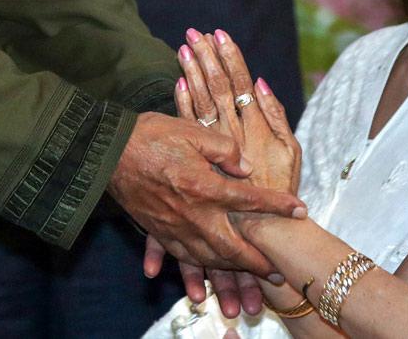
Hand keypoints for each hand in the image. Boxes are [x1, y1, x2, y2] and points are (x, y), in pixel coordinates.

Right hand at [167, 29, 298, 314]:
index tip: (300, 211)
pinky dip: (196, 269)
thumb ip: (225, 149)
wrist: (107, 152)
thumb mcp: (193, 130)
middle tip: (277, 270)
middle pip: (232, 247)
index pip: (250, 199)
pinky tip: (205, 273)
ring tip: (249, 276)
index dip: (277, 205)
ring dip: (231, 272)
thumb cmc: (151, 135)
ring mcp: (174, 227)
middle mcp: (192, 214)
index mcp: (205, 187)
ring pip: (208, 259)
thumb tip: (246, 167)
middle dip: (257, 262)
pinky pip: (181, 257)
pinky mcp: (157, 231)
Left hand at [179, 29, 300, 194]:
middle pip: (216, 85)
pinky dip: (182, 101)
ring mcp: (214, 144)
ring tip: (184, 47)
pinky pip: (188, 124)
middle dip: (206, 57)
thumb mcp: (291, 151)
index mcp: (255, 124)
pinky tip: (177, 82)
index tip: (219, 33)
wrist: (263, 225)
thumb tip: (259, 83)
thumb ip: (276, 115)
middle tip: (195, 32)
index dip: (229, 56)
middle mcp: (232, 130)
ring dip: (192, 72)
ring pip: (200, 100)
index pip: (238, 81)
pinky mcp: (201, 158)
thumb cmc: (281, 187)